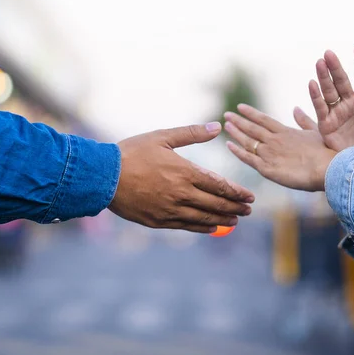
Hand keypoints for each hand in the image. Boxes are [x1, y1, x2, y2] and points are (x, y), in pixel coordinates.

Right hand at [109, 122, 253, 232]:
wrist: (103, 177)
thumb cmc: (131, 153)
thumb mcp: (162, 137)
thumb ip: (191, 133)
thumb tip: (216, 126)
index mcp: (184, 172)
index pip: (220, 186)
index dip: (237, 193)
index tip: (250, 197)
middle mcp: (181, 194)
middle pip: (216, 204)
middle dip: (236, 208)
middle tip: (249, 210)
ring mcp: (170, 210)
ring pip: (204, 218)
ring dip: (223, 220)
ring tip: (236, 220)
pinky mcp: (159, 221)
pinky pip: (187, 226)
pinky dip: (203, 227)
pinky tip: (212, 227)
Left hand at [224, 104, 336, 191]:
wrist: (327, 168)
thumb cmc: (326, 152)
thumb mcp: (315, 132)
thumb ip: (303, 121)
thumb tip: (296, 109)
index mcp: (285, 131)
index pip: (263, 119)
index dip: (250, 113)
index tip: (240, 107)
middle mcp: (274, 140)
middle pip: (251, 128)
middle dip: (238, 121)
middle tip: (226, 115)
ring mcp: (268, 153)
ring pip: (247, 141)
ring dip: (235, 132)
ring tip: (226, 126)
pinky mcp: (266, 168)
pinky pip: (247, 158)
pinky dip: (237, 151)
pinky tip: (228, 145)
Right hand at [308, 44, 353, 150]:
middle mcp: (350, 104)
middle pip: (341, 81)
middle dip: (335, 67)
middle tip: (329, 53)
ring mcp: (337, 113)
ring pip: (329, 91)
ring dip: (324, 77)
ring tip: (320, 63)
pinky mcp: (326, 124)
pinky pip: (320, 107)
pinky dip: (316, 96)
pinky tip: (313, 83)